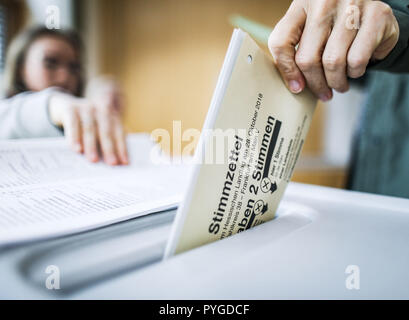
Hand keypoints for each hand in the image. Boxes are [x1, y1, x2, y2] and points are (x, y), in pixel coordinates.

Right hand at [49, 90, 128, 164]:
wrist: (64, 102)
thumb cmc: (86, 123)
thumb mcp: (98, 128)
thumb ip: (104, 140)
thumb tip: (109, 162)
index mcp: (112, 115)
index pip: (119, 133)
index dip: (122, 148)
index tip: (124, 162)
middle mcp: (101, 110)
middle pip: (106, 131)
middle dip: (109, 148)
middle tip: (112, 163)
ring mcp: (86, 108)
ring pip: (90, 129)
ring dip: (92, 146)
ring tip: (93, 160)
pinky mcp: (70, 108)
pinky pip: (73, 124)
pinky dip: (74, 138)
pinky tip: (76, 149)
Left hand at [268, 0, 398, 100]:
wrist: (376, 9)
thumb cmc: (336, 24)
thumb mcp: (310, 28)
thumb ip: (295, 47)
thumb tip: (295, 85)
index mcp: (301, 3)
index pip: (281, 42)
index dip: (286, 71)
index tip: (297, 87)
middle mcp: (324, 1)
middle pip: (307, 58)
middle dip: (315, 83)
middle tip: (323, 93)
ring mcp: (351, 5)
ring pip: (332, 62)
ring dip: (336, 82)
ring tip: (339, 85)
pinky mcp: (377, 15)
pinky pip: (357, 60)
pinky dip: (355, 72)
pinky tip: (355, 70)